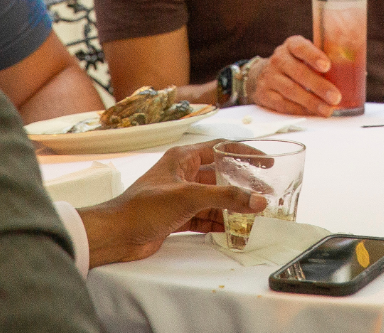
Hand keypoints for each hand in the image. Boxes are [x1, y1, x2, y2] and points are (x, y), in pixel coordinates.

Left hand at [78, 143, 262, 265]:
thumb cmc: (143, 206)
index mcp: (183, 158)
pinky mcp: (177, 216)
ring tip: (253, 213)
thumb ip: (225, 197)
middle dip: (242, 185)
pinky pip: (205, 216)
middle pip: (220, 175)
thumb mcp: (188, 197)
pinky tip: (233, 228)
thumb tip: (257, 199)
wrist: (116, 234)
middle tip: (263, 193)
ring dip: (232, 206)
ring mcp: (180, 196)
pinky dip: (219, 222)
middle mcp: (183, 174)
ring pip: (214, 198)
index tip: (266, 161)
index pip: (221, 148)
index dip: (244, 153)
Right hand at [248, 36, 342, 115]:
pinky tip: (312, 113)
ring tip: (328, 110)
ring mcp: (270, 77)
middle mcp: (279, 59)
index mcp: (291, 45)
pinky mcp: (265, 95)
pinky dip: (300, 110)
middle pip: (299, 72)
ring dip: (312, 102)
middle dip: (319, 86)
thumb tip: (357, 72)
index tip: (327, 66)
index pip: (300, 47)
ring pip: (292, 91)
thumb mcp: (304, 55)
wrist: (262, 74)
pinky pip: (283, 104)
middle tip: (335, 97)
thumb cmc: (295, 64)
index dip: (314, 56)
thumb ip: (323, 60)